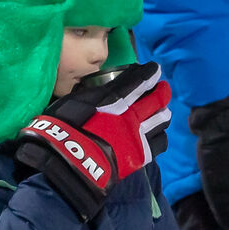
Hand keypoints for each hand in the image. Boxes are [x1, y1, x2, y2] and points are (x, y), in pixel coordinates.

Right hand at [15, 62, 172, 220]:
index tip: (154, 69)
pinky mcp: (140, 156)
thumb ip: (94, 95)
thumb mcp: (76, 102)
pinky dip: (160, 135)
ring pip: (162, 121)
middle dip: (162, 92)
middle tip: (163, 89)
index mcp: (116, 99)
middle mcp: (132, 115)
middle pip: (157, 100)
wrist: (70, 160)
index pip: (139, 81)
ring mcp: (138, 136)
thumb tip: (100, 90)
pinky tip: (156, 135)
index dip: (149, 74)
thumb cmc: (65, 128)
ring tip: (163, 113)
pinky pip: (159, 142)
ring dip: (163, 113)